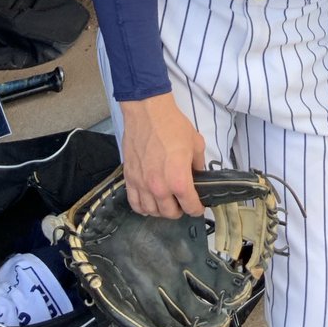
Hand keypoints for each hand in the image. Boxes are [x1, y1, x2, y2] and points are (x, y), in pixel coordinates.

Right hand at [119, 92, 206, 217]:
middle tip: (183, 201)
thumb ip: (198, 165)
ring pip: (151, 211)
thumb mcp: (196, 144)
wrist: (148, 113)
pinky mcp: (129, 179)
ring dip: (161, 210)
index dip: (197, 209)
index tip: (199, 206)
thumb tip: (198, 176)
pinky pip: (135, 204)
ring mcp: (142, 185)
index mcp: (179, 181)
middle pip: (170, 213)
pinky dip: (143, 207)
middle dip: (180, 210)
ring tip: (167, 201)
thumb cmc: (173, 126)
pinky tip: (149, 202)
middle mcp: (159, 188)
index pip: (190, 207)